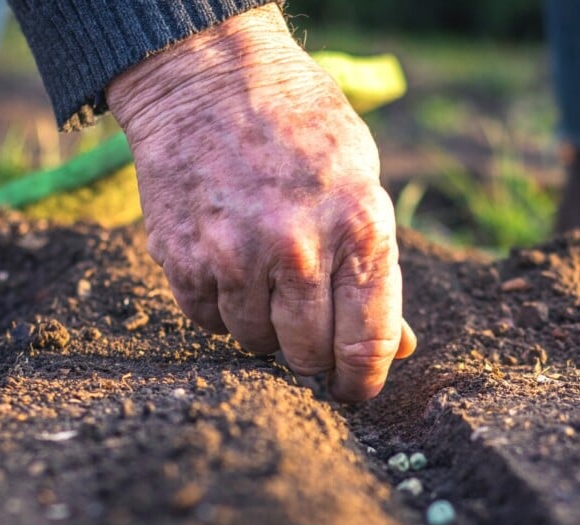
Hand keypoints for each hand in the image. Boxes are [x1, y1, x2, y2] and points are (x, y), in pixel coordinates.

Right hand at [107, 5, 414, 400]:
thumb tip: (396, 347)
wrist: (209, 77)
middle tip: (308, 329)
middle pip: (308, 355)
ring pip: (255, 343)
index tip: (356, 391)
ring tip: (265, 277)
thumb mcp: (362, 182)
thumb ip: (378, 268)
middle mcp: (299, 250)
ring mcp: (236, 258)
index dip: (363, 380)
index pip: (367, 340)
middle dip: (312, 355)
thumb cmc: (301, 128)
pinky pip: (208, 322)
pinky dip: (221, 308)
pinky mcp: (184, 260)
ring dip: (264, 327)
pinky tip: (229, 266)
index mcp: (358, 228)